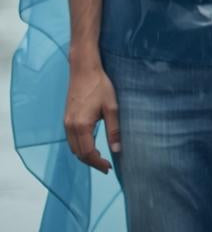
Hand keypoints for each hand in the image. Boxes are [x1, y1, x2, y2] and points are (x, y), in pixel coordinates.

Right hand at [64, 58, 118, 173]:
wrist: (84, 70)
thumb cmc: (100, 86)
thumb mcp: (112, 108)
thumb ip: (114, 130)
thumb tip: (118, 150)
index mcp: (81, 125)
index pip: (88, 153)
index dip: (98, 163)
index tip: (108, 168)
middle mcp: (70, 126)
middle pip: (78, 153)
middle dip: (91, 162)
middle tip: (105, 167)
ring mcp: (66, 122)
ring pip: (73, 148)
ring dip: (85, 156)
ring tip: (100, 159)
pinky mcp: (66, 118)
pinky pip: (71, 140)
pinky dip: (80, 147)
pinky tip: (91, 146)